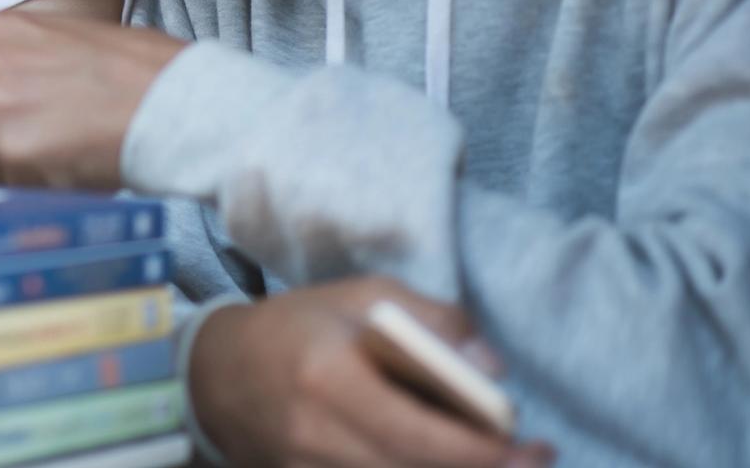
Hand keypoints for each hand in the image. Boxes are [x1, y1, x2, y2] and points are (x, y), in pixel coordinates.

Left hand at [0, 12, 186, 188]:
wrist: (185, 103)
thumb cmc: (137, 82)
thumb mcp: (60, 56)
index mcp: (0, 33)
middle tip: (56, 142)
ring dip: (17, 176)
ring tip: (74, 148)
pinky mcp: (15, 141)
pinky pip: (6, 188)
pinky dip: (39, 190)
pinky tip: (81, 164)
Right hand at [191, 277, 554, 467]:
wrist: (215, 372)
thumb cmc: (294, 327)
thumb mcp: (360, 297)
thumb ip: (433, 321)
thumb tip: (494, 370)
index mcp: (330, 378)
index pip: (422, 436)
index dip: (483, 452)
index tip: (527, 443)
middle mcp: (318, 434)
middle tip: (534, 459)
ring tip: (492, 459)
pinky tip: (438, 462)